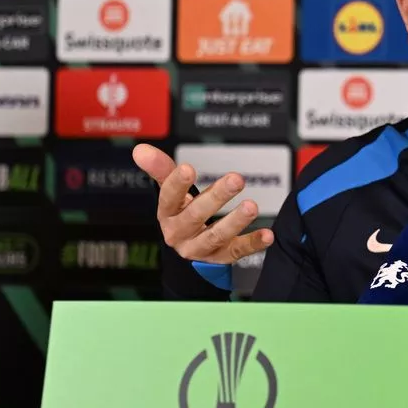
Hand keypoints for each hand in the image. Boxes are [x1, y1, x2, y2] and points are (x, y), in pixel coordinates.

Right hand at [132, 144, 273, 263]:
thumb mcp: (172, 193)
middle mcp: (181, 233)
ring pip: (216, 236)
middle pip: (196, 215)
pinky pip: (237, 251)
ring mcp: (200, 248)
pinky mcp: (221, 258)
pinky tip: (267, 235)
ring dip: (235, 221)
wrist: (189, 251)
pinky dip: (253, 243)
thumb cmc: (182, 213)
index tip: (188, 168)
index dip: (177, 184)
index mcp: (168, 214)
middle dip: (217, 197)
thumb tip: (140, 149)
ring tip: (252, 206)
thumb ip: (161, 169)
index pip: (169, 198)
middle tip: (237, 178)